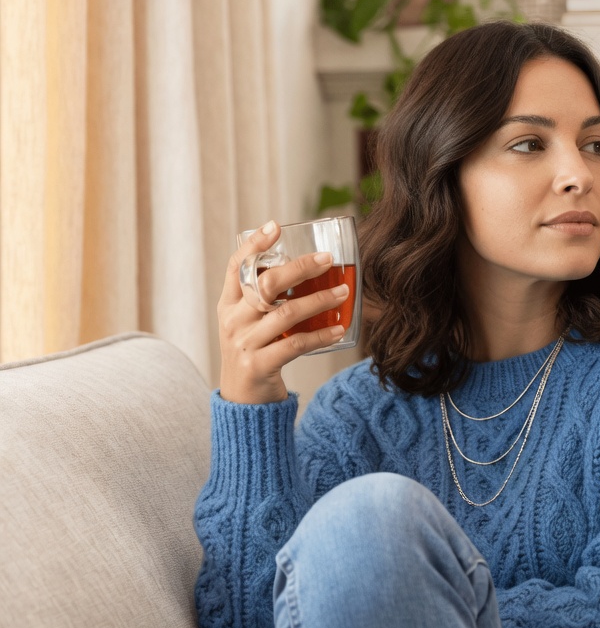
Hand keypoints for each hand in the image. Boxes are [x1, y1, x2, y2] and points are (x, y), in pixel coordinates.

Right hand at [217, 221, 350, 403]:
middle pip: (264, 284)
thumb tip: (305, 266)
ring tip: (343, 292)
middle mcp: (233, 320)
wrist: (243, 401)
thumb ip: (266, 298)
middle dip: (299, 268)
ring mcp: (244, 343)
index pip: (236, 266)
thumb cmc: (255, 352)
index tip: (276, 226)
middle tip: (327, 259)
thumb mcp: (250, 322)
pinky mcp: (259, 365)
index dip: (254, 244)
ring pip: (285, 313)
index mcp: (229, 304)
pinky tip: (340, 328)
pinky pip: (295, 344)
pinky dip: (321, 335)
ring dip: (319, 300)